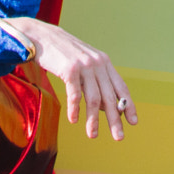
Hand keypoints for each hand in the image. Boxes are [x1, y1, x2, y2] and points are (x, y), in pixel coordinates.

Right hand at [0, 16, 137, 140]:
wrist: (40, 36)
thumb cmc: (60, 53)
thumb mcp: (82, 65)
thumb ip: (94, 82)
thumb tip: (104, 108)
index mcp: (104, 62)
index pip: (121, 87)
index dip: (128, 106)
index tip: (133, 122)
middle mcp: (98, 64)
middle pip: (110, 97)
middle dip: (115, 119)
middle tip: (118, 136)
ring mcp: (84, 66)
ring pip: (94, 99)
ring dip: (94, 120)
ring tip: (93, 135)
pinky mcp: (69, 69)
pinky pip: (75, 94)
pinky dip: (75, 109)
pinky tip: (74, 120)